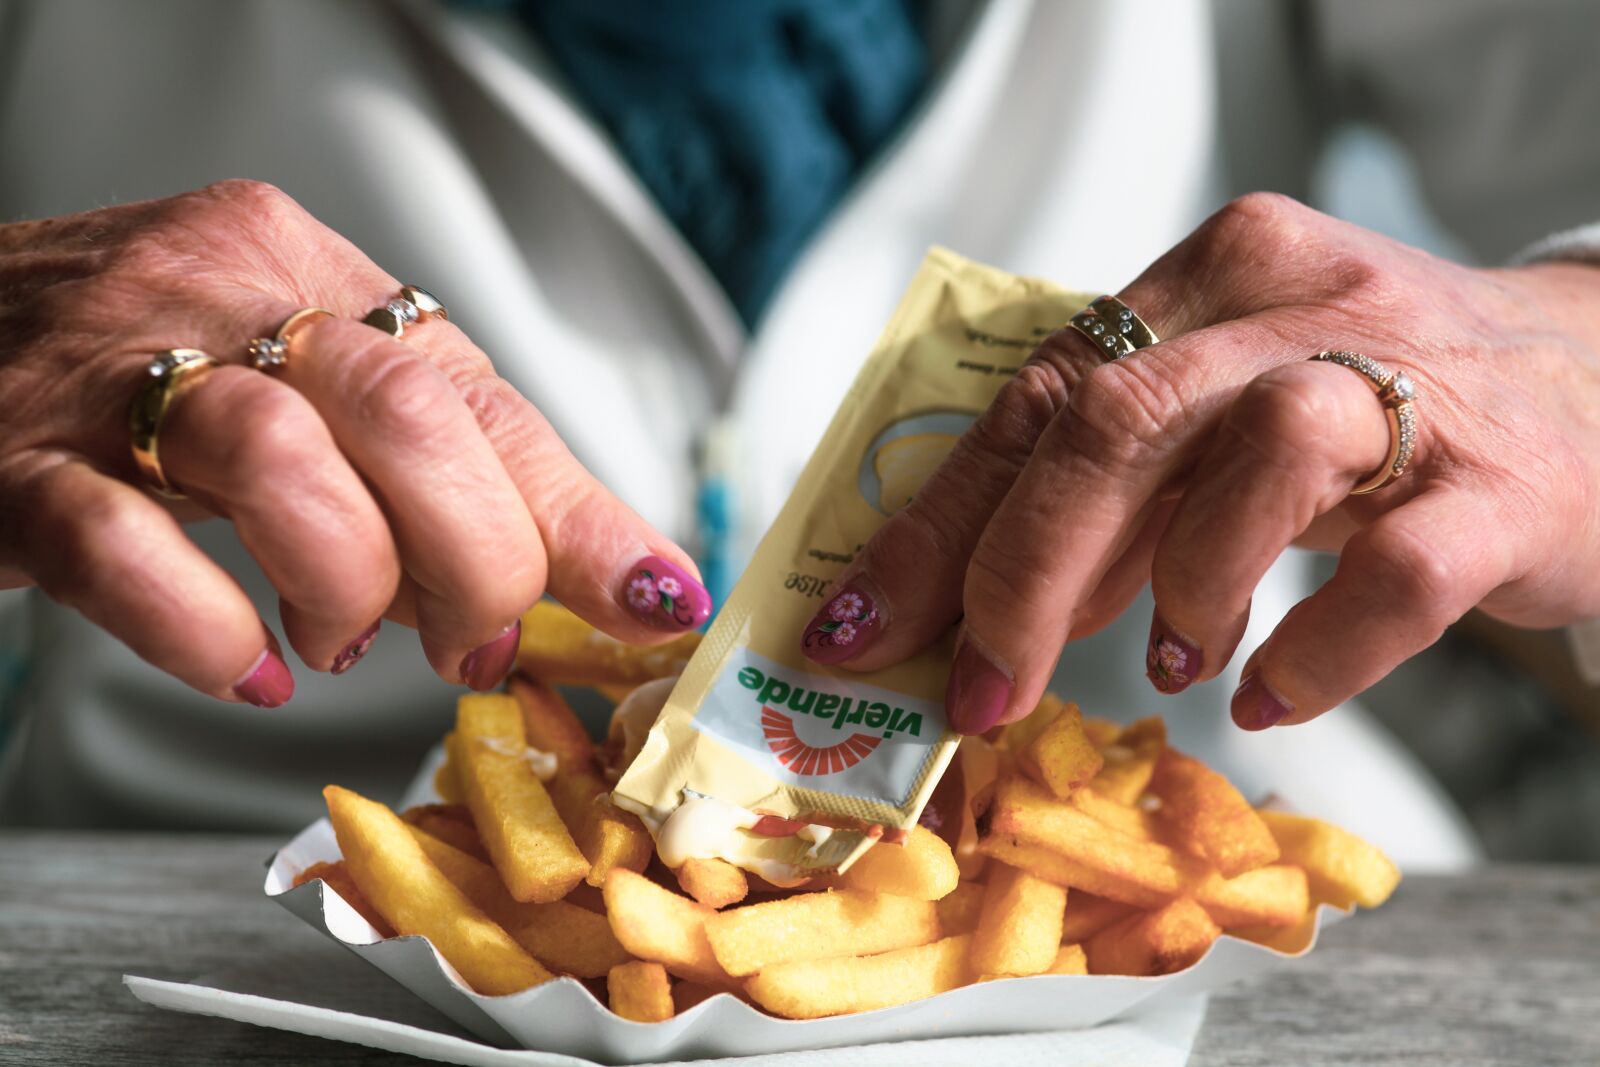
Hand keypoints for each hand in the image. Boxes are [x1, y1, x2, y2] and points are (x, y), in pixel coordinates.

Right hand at [0, 181, 709, 705]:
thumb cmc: (135, 376)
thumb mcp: (304, 387)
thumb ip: (436, 463)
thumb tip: (592, 572)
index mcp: (308, 274)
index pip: (482, 394)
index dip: (577, 511)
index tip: (652, 597)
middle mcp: (218, 298)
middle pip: (406, 414)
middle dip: (474, 557)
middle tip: (469, 640)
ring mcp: (105, 378)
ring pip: (280, 463)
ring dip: (349, 583)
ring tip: (344, 635)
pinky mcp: (11, 467)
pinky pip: (123, 550)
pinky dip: (209, 630)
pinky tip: (249, 663)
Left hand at [798, 193, 1599, 732]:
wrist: (1598, 388)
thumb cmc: (1376, 411)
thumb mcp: (1226, 411)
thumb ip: (1111, 483)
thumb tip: (963, 602)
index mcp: (1212, 277)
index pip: (1038, 396)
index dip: (937, 522)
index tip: (859, 627)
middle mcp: (1301, 306)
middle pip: (1117, 421)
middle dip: (1020, 573)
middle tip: (981, 689)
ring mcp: (1410, 389)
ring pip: (1257, 455)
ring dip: (1183, 583)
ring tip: (1175, 657)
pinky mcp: (1498, 488)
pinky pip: (1393, 576)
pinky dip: (1314, 652)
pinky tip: (1273, 691)